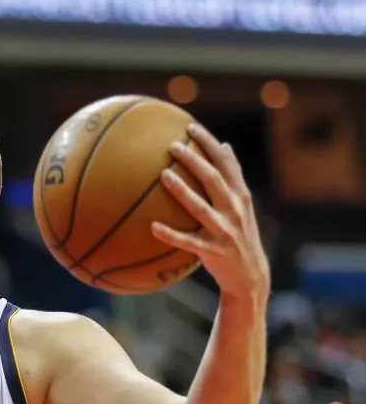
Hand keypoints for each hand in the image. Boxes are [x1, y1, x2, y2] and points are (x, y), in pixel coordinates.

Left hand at [152, 123, 270, 301]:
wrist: (250, 276)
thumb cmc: (239, 234)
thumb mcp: (242, 205)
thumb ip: (233, 177)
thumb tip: (225, 145)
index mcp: (240, 196)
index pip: (226, 164)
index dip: (209, 144)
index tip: (191, 127)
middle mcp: (235, 210)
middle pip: (213, 179)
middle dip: (194, 160)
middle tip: (172, 145)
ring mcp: (224, 231)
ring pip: (200, 207)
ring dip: (182, 191)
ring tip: (163, 175)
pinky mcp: (213, 251)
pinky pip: (188, 242)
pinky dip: (170, 234)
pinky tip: (152, 227)